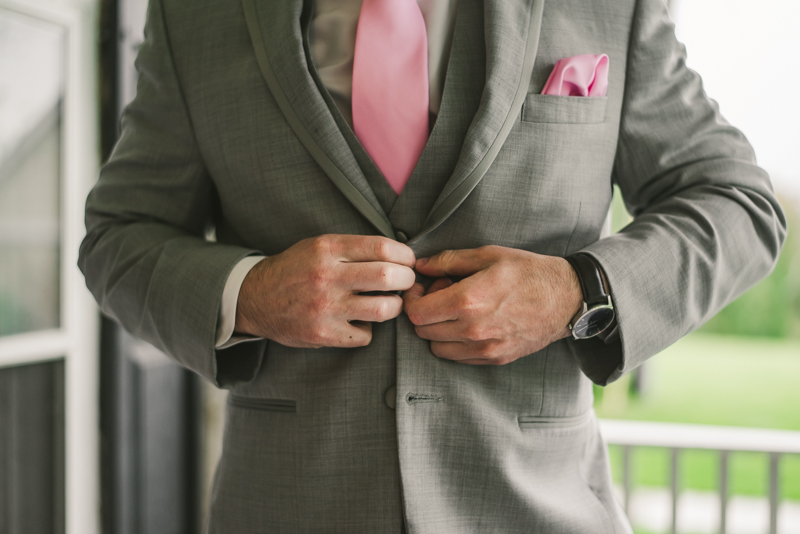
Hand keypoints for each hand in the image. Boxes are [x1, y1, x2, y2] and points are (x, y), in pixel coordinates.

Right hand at [235, 234, 415, 347]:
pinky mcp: (324, 335)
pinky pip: (365, 335)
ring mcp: (326, 308)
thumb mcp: (318, 245)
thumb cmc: (295, 270)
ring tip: (389, 302)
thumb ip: (353, 248)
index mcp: (327, 249)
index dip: (405, 255)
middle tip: (406, 281)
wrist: (255, 299)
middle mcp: (327, 276)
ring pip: (384, 309)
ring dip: (395, 306)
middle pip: (388, 276)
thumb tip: (398, 255)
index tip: (408, 261)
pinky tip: (359, 322)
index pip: (382, 247)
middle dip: (407, 279)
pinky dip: (367, 329)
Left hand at [403, 246, 582, 364]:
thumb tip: (421, 265)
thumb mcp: (488, 255)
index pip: (417, 312)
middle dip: (425, 312)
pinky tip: (470, 323)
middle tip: (442, 294)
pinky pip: (459, 357)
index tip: (422, 288)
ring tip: (456, 311)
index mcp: (468, 301)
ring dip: (438, 330)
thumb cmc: (529, 272)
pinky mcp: (495, 358)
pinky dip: (455, 343)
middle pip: (423, 331)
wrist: (567, 298)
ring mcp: (484, 348)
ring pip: (437, 348)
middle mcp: (472, 329)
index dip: (413, 298)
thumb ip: (449, 261)